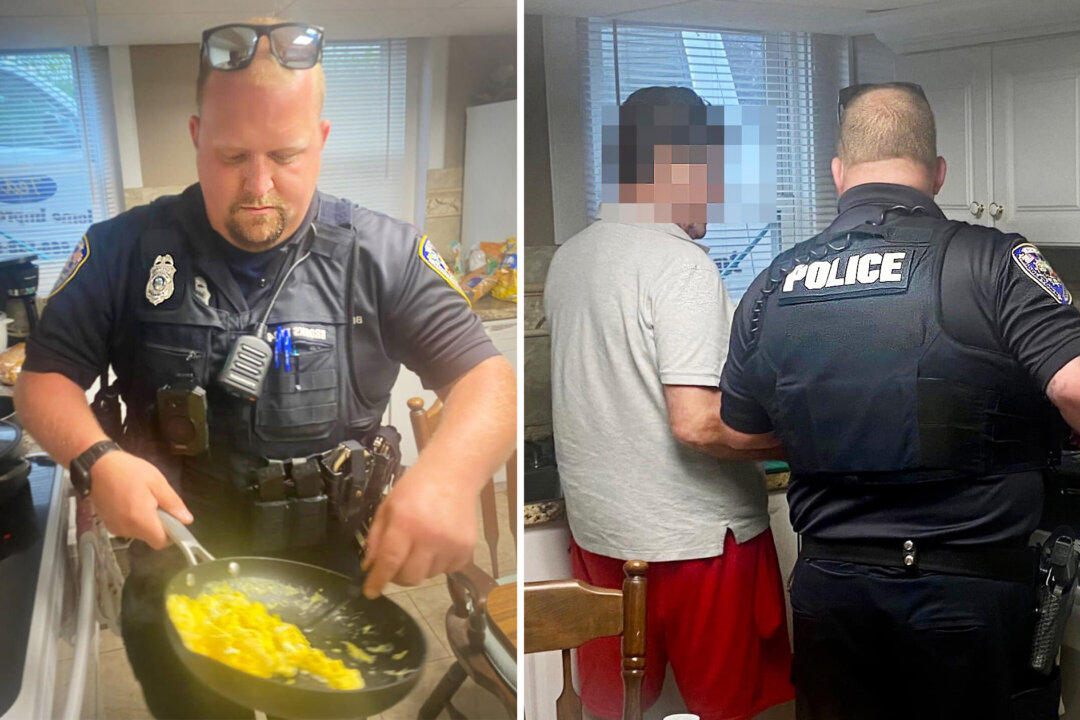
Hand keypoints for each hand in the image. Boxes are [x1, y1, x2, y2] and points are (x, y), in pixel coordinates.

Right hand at [89, 450, 192, 548]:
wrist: (97, 466)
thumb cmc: (129, 471)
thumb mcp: (157, 482)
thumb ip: (172, 503)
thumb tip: (186, 520)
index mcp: (140, 520)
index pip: (161, 542)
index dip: (171, 534)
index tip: (174, 519)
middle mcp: (126, 529)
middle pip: (150, 537)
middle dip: (159, 524)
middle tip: (157, 502)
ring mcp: (115, 528)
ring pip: (140, 533)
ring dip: (146, 522)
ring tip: (143, 499)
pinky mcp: (108, 525)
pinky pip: (128, 528)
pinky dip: (134, 520)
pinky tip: (131, 502)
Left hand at [361, 467, 478, 597]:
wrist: (453, 473)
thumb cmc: (417, 487)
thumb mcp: (388, 505)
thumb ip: (376, 537)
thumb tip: (370, 566)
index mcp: (406, 523)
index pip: (389, 562)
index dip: (378, 581)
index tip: (371, 592)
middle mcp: (431, 536)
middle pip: (410, 577)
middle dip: (398, 576)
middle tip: (396, 565)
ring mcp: (452, 544)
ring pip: (429, 575)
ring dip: (420, 567)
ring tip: (422, 544)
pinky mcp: (467, 548)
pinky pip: (448, 570)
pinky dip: (440, 563)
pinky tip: (438, 544)